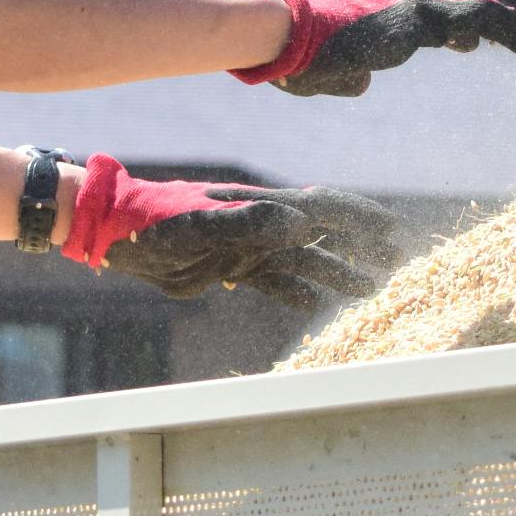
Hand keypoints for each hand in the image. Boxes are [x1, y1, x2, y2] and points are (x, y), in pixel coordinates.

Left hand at [63, 153, 404, 306]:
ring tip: (368, 289)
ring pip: (304, 261)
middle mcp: (263, 225)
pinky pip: (274, 283)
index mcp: (262, 207)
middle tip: (395, 260)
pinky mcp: (232, 269)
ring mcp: (250, 247)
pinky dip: (296, 294)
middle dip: (360, 245)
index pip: (323, 209)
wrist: (120, 237)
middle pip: (324, 233)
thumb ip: (251, 222)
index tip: (393, 230)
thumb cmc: (157, 221)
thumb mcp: (202, 223)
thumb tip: (304, 224)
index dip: (359, 218)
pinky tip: (315, 307)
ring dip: (337, 272)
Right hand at [232, 0, 515, 96]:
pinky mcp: (427, 15)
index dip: (474, 6)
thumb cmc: (301, 55)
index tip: (491, 30)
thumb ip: (354, 70)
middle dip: (509, 8)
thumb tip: (362, 84)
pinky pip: (484, 19)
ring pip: (487, 1)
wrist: (289, 37)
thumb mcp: (335, 64)